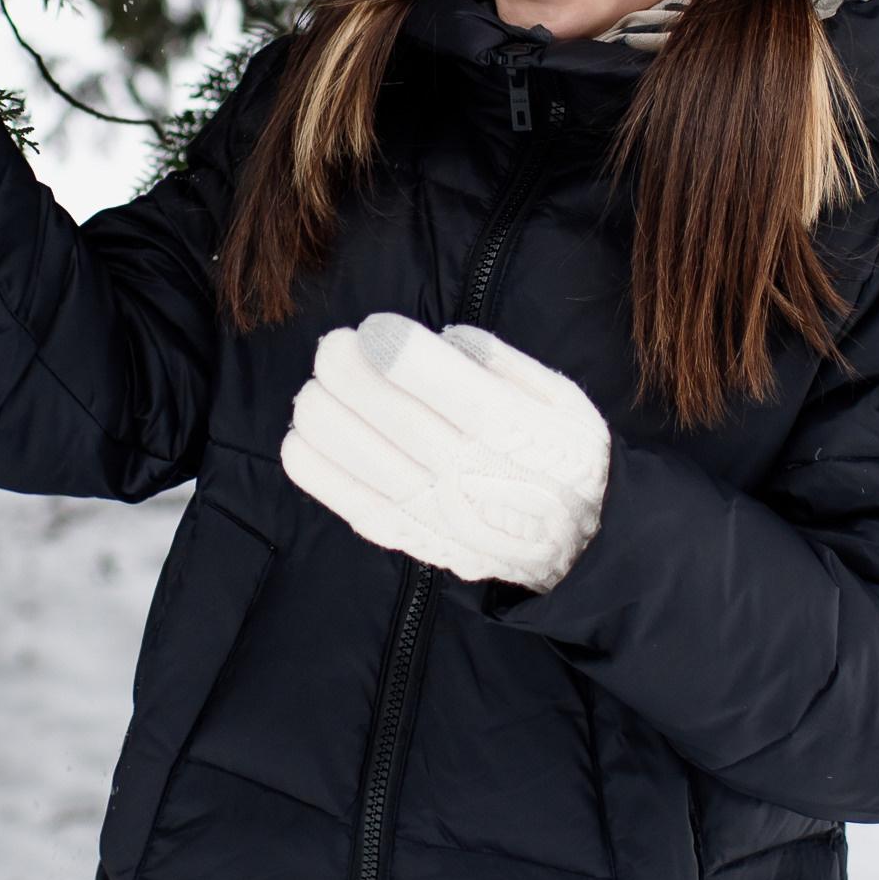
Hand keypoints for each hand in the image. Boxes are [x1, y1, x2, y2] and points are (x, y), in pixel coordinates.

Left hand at [281, 311, 610, 590]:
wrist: (577, 551)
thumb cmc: (563, 461)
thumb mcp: (563, 401)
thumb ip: (505, 363)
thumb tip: (446, 337)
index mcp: (515, 433)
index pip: (453, 391)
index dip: (401, 355)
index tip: (372, 328)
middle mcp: (473, 474)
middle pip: (398, 421)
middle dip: (351, 376)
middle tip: (333, 347)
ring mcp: (438, 512)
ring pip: (365, 462)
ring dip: (325, 418)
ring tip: (316, 387)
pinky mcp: (411, 537)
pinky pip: (352, 504)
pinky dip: (318, 471)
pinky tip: (301, 437)